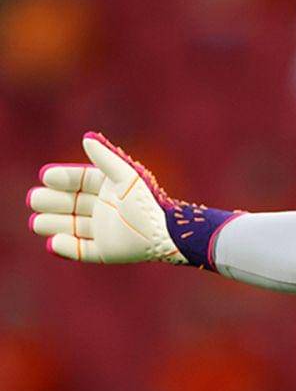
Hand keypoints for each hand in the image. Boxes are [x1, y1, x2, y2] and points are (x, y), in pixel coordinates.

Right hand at [27, 132, 237, 268]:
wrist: (165, 234)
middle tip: (35, 199)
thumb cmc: (147, 202)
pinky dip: (66, 247)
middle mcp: (104, 208)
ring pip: (71, 226)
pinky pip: (81, 251)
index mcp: (109, 188)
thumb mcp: (126, 177)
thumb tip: (86, 138)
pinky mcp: (106, 251)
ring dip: (53, 224)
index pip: (79, 180)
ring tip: (36, 222)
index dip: (62, 178)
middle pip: (71, 204)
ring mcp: (104, 230)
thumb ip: (106, 159)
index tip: (46, 176)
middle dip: (51, 201)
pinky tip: (54, 242)